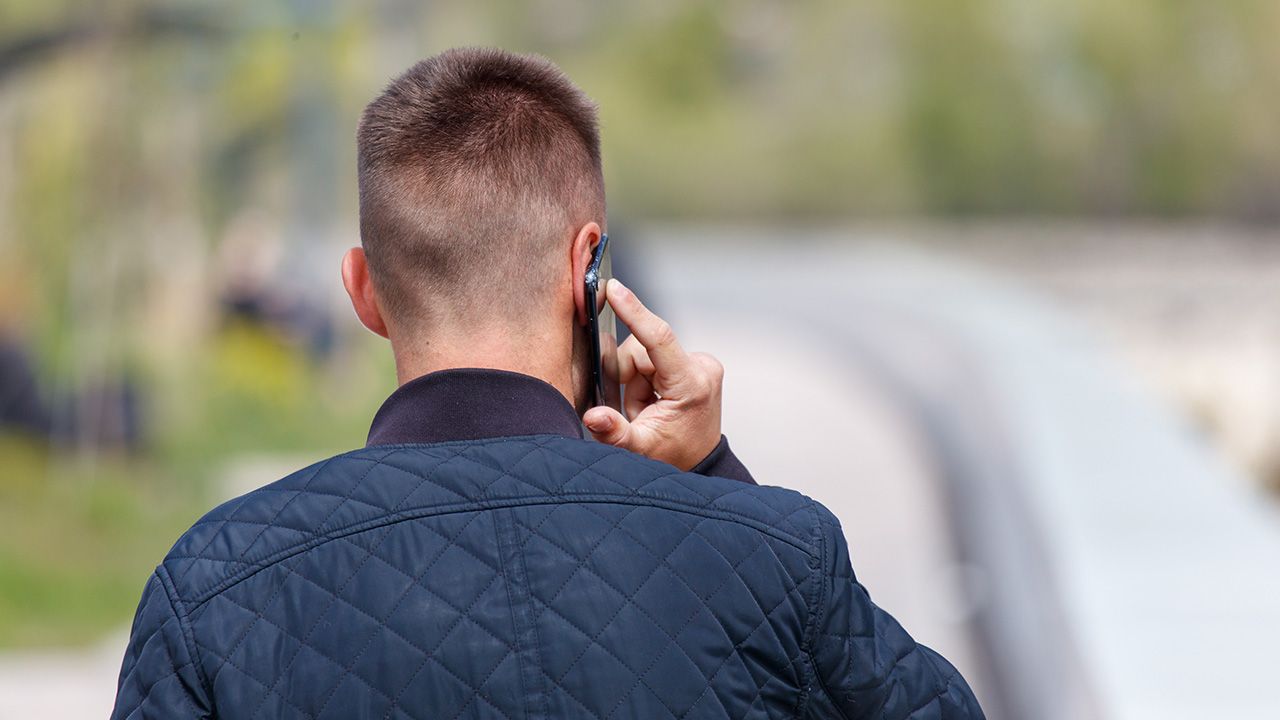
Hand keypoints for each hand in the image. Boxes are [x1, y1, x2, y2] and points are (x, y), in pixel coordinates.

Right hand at [582, 279, 723, 470]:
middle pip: (641, 350)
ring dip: (635, 381)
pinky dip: (643, 378)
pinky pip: (654, 358)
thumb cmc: (674, 456)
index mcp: (692, 384)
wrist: (698, 463)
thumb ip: (614, 432)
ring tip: (645, 408)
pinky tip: (651, 399)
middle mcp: (702, 367)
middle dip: (627, 378)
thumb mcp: (640, 448)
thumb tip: (592, 415)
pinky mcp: (695, 363)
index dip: (634, 311)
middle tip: (634, 409)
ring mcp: (701, 363)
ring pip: (644, 354)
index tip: (615, 289)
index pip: (659, 338)